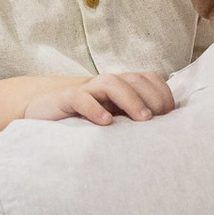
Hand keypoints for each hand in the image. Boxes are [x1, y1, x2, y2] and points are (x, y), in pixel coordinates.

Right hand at [22, 72, 175, 125]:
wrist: (43, 110)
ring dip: (131, 99)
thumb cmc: (85, 119)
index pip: (149, 78)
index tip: (171, 116)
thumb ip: (133, 120)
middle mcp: (106, 85)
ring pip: (111, 82)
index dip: (163, 94)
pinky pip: (80, 98)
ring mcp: (86, 90)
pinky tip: (105, 122)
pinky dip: (94, 107)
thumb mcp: (113, 118)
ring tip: (142, 120)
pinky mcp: (65, 99)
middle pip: (134, 78)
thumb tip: (167, 136)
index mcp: (121, 87)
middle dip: (152, 97)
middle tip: (159, 120)